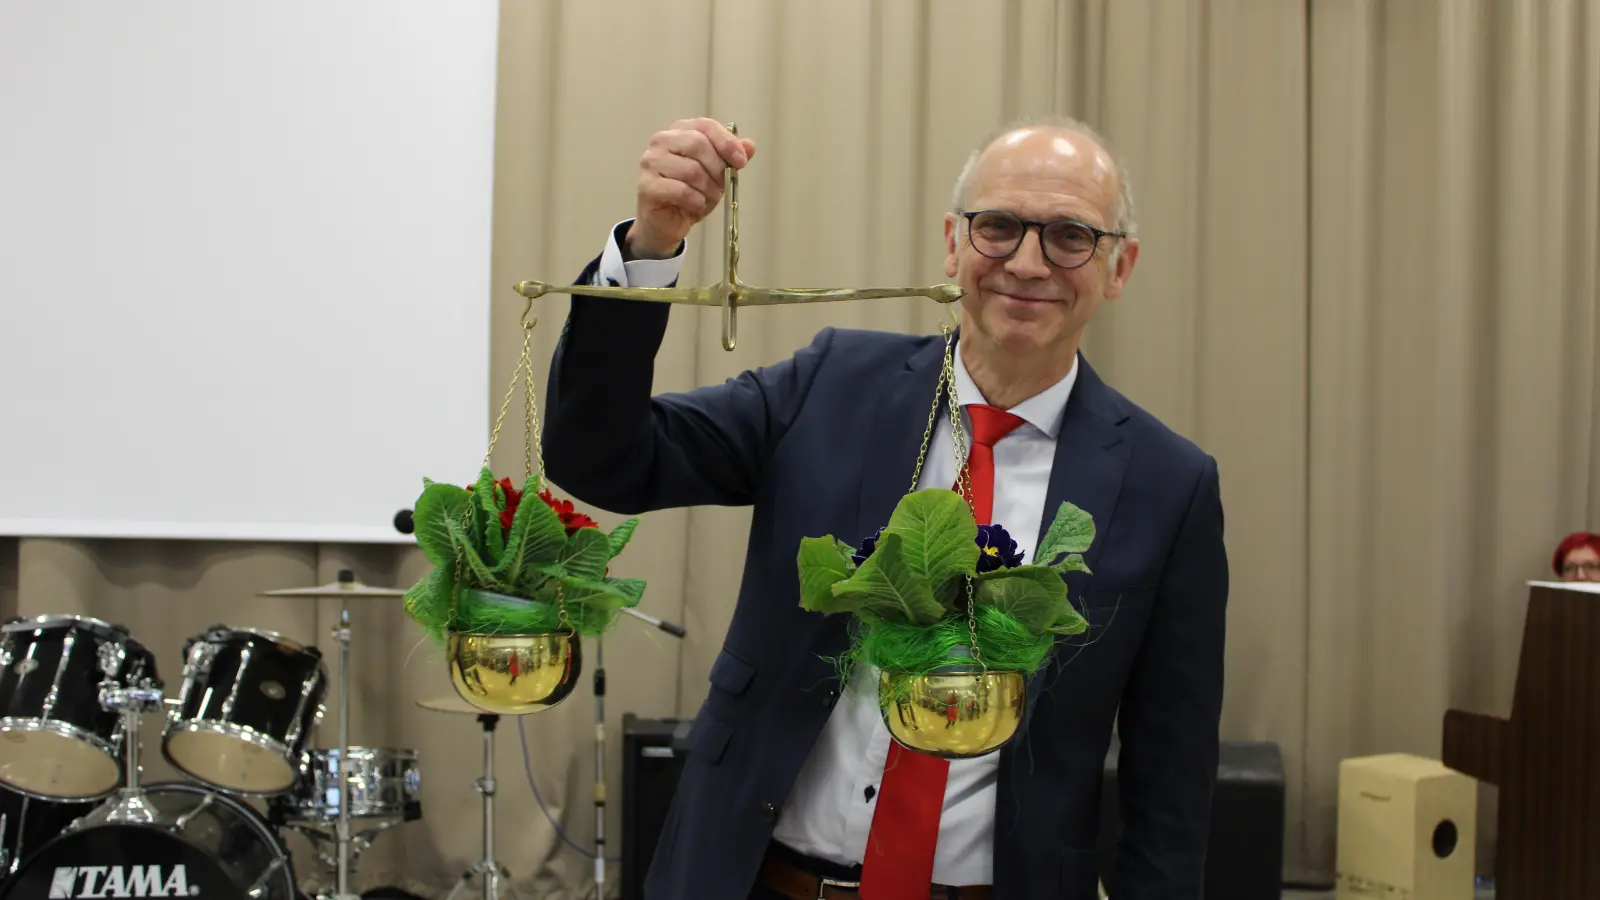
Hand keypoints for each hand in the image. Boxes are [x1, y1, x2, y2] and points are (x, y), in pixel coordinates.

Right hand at [626, 118, 756, 259]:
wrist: (668, 220)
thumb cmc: (689, 193)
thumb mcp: (715, 173)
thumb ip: (730, 157)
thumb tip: (750, 146)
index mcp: (679, 131)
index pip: (705, 126)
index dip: (726, 143)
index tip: (741, 161)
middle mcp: (662, 141)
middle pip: (698, 144)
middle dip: (717, 168)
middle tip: (722, 185)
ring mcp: (651, 162)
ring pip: (691, 170)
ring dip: (708, 189)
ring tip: (708, 198)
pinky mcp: (647, 185)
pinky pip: (681, 191)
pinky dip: (696, 201)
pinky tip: (696, 204)